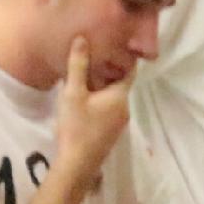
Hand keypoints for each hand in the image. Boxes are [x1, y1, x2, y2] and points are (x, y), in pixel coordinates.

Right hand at [54, 37, 133, 176]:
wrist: (77, 165)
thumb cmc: (76, 127)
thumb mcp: (73, 93)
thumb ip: (78, 66)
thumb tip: (82, 38)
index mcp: (120, 96)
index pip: (130, 70)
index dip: (124, 56)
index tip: (116, 43)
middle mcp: (125, 108)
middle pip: (120, 83)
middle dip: (108, 69)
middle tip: (95, 53)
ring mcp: (119, 123)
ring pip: (112, 96)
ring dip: (102, 85)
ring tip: (86, 72)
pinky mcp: (110, 132)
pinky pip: (108, 108)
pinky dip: (99, 99)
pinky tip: (84, 96)